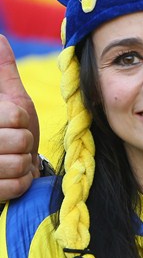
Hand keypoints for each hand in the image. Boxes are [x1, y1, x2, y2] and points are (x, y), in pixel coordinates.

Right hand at [0, 34, 39, 200]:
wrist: (3, 169)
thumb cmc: (7, 130)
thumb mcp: (8, 99)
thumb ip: (2, 72)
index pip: (17, 116)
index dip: (22, 120)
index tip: (12, 124)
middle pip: (20, 139)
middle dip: (24, 142)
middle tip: (14, 145)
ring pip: (19, 163)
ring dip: (23, 163)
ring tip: (12, 159)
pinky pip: (16, 185)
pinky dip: (21, 181)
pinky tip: (11, 176)